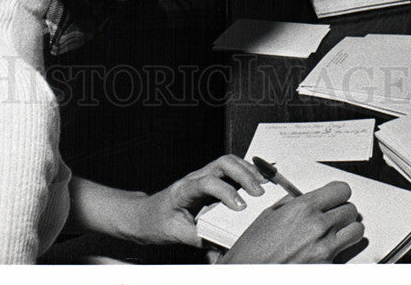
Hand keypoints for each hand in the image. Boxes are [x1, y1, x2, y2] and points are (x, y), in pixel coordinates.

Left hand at [134, 155, 264, 246]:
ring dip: (247, 170)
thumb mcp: (176, 234)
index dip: (225, 193)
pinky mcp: (208, 179)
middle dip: (243, 175)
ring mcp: (202, 176)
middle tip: (259, 193)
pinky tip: (258, 179)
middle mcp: (194, 178)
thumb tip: (224, 248)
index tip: (241, 207)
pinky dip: (245, 171)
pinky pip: (229, 169)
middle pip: (222, 164)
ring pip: (227, 162)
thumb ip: (201, 240)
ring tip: (265, 183)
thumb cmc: (158, 222)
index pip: (207, 183)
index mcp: (183, 190)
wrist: (145, 214)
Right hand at [220, 181, 363, 263]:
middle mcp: (318, 226)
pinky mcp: (328, 268)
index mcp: (304, 208)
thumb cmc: (254, 250)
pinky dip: (339, 250)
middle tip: (333, 214)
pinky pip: (345, 253)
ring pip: (356, 232)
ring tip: (336, 232)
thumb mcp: (270, 215)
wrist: (250, 274)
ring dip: (347, 230)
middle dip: (343, 211)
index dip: (339, 193)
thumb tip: (307, 198)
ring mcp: (325, 250)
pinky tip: (326, 249)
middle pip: (351, 210)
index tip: (335, 196)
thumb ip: (294, 203)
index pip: (341, 191)